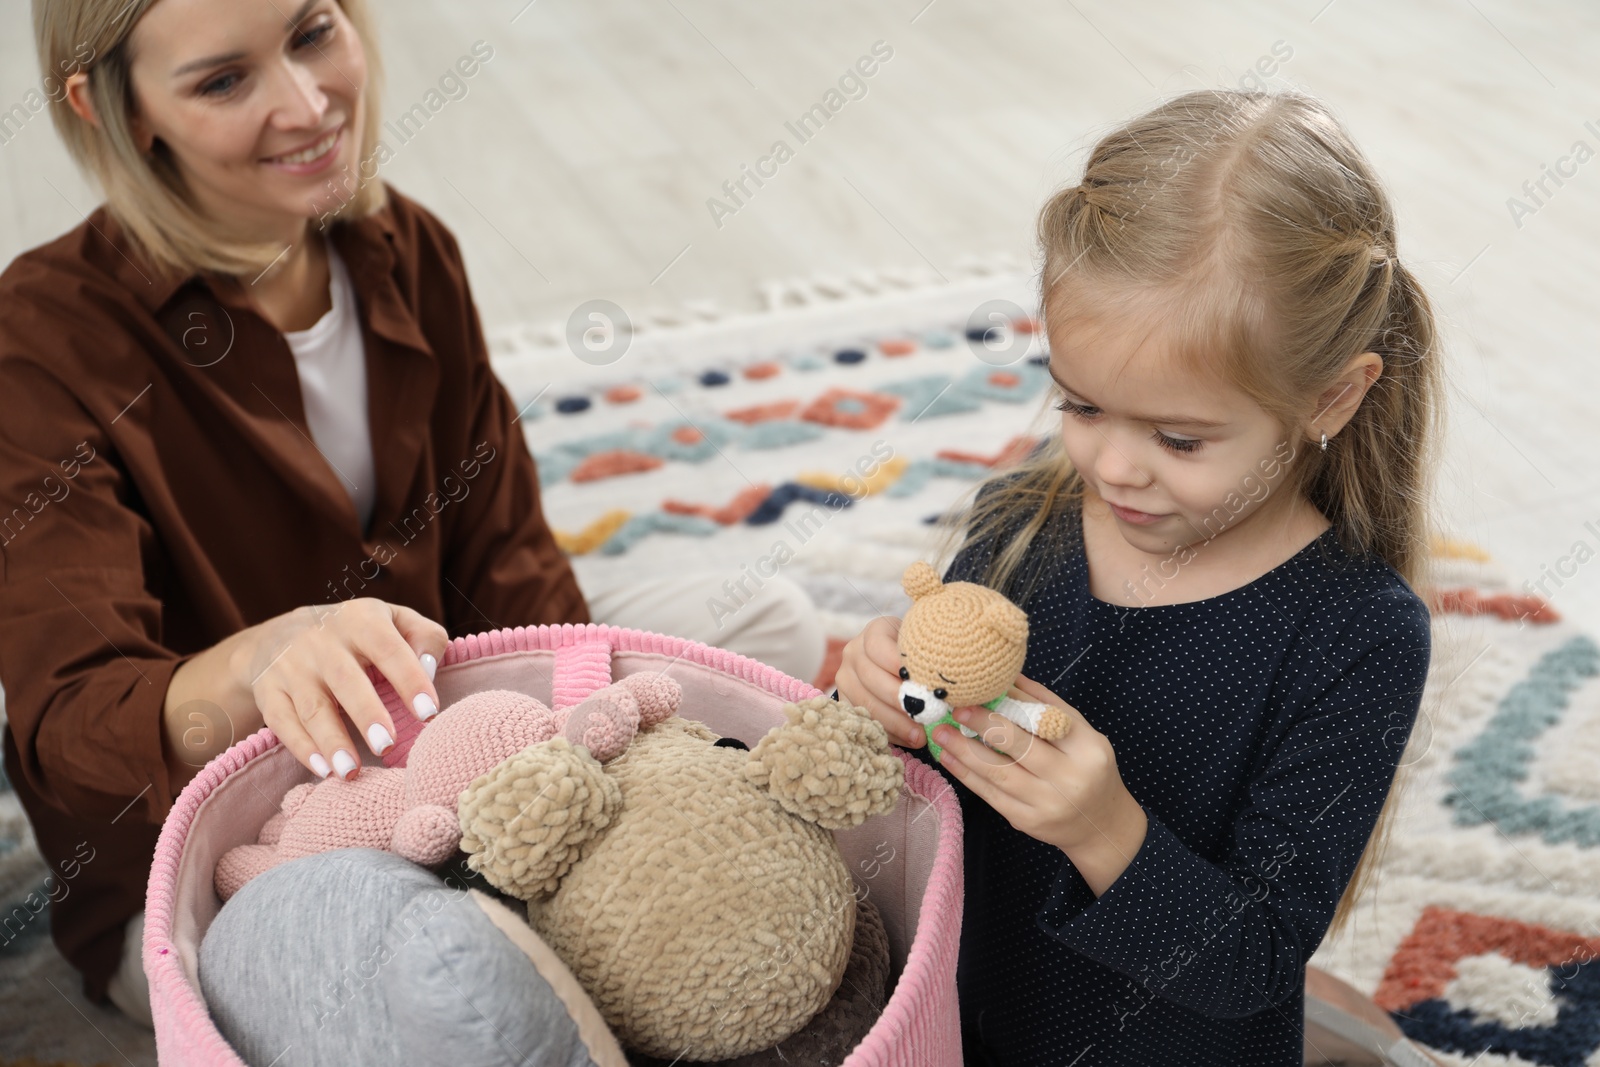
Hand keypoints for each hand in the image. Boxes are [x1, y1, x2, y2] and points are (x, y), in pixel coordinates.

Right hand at [232, 599, 447, 780]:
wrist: (281, 634)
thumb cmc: (358, 635)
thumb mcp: (394, 621)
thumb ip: (424, 637)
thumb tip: (431, 669)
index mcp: (360, 620)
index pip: (389, 649)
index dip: (410, 680)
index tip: (429, 713)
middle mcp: (321, 640)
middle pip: (345, 680)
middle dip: (366, 714)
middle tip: (387, 745)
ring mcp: (290, 666)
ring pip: (311, 707)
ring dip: (332, 741)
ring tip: (351, 771)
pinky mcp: (267, 690)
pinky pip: (282, 722)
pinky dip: (301, 748)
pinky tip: (323, 770)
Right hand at [834, 615, 923, 747]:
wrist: (896, 666)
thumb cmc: (918, 655)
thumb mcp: (924, 646)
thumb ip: (932, 656)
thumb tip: (948, 679)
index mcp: (874, 631)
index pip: (878, 645)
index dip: (896, 663)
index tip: (919, 680)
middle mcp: (853, 651)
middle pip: (871, 677)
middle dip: (900, 701)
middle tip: (925, 716)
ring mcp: (845, 677)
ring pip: (865, 703)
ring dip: (895, 722)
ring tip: (920, 736)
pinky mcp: (845, 701)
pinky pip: (864, 720)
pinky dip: (888, 733)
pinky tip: (909, 739)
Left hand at [931, 675, 1147, 895]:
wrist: (1101, 824)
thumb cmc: (1088, 769)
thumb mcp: (1081, 734)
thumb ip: (1047, 706)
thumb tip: (1008, 677)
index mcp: (1087, 748)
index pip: (1045, 721)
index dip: (1011, 706)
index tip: (981, 692)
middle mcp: (1070, 778)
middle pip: (1020, 747)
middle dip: (983, 726)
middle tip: (955, 709)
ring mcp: (1047, 804)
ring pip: (999, 773)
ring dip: (965, 751)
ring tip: (941, 733)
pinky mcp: (1028, 821)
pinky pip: (992, 795)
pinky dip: (967, 775)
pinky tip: (950, 759)